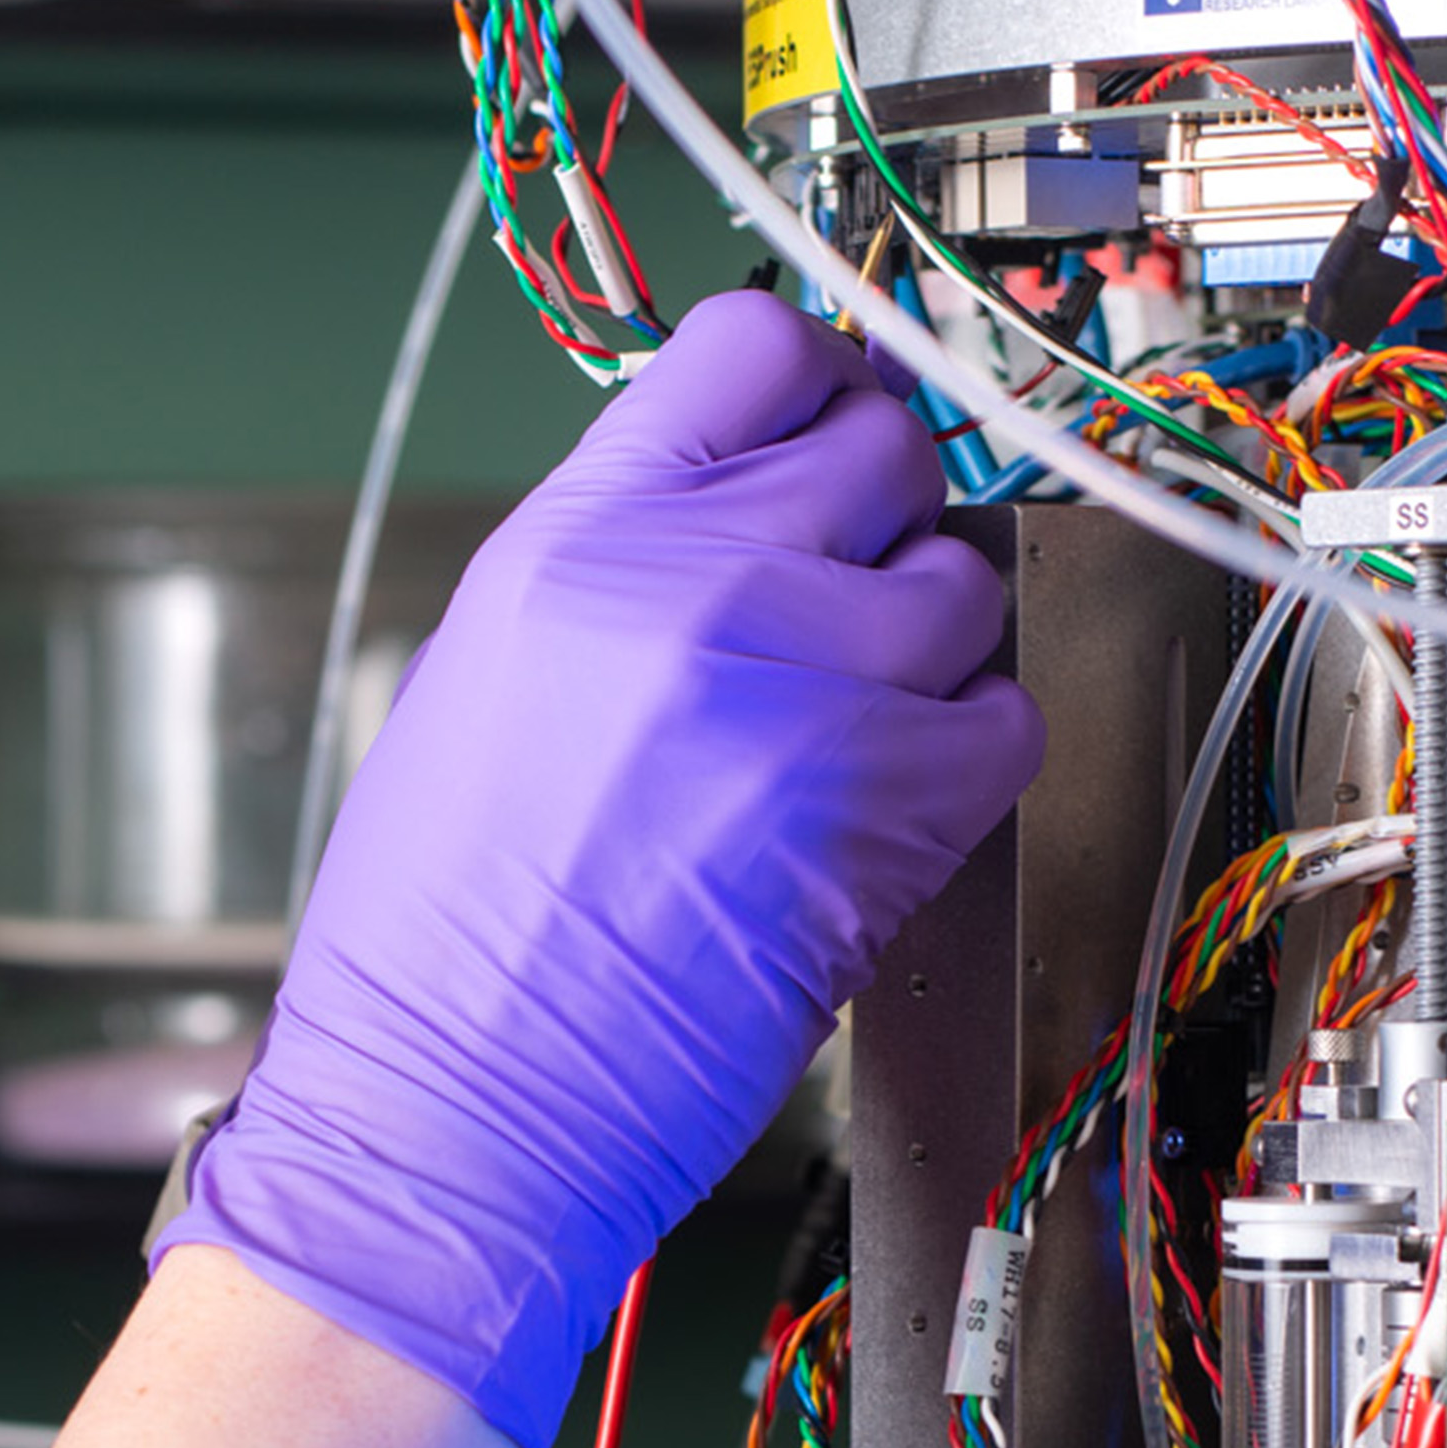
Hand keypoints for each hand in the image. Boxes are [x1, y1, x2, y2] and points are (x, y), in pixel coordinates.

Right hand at [159, 293, 1043, 1447]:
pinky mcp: (891, 811)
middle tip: (845, 589)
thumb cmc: (441, 929)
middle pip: (884, 446)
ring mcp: (812, 691)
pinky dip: (971, 755)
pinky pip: (1005, 720)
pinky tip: (891, 802)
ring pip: (962, 583)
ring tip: (852, 723)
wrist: (457, 1101)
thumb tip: (736, 509)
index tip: (818, 424)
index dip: (808, 378)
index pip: (750, 346)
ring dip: (930, 644)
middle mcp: (704, 585)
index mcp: (581, 536)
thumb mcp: (488, 669)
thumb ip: (622, 560)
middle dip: (881, 510)